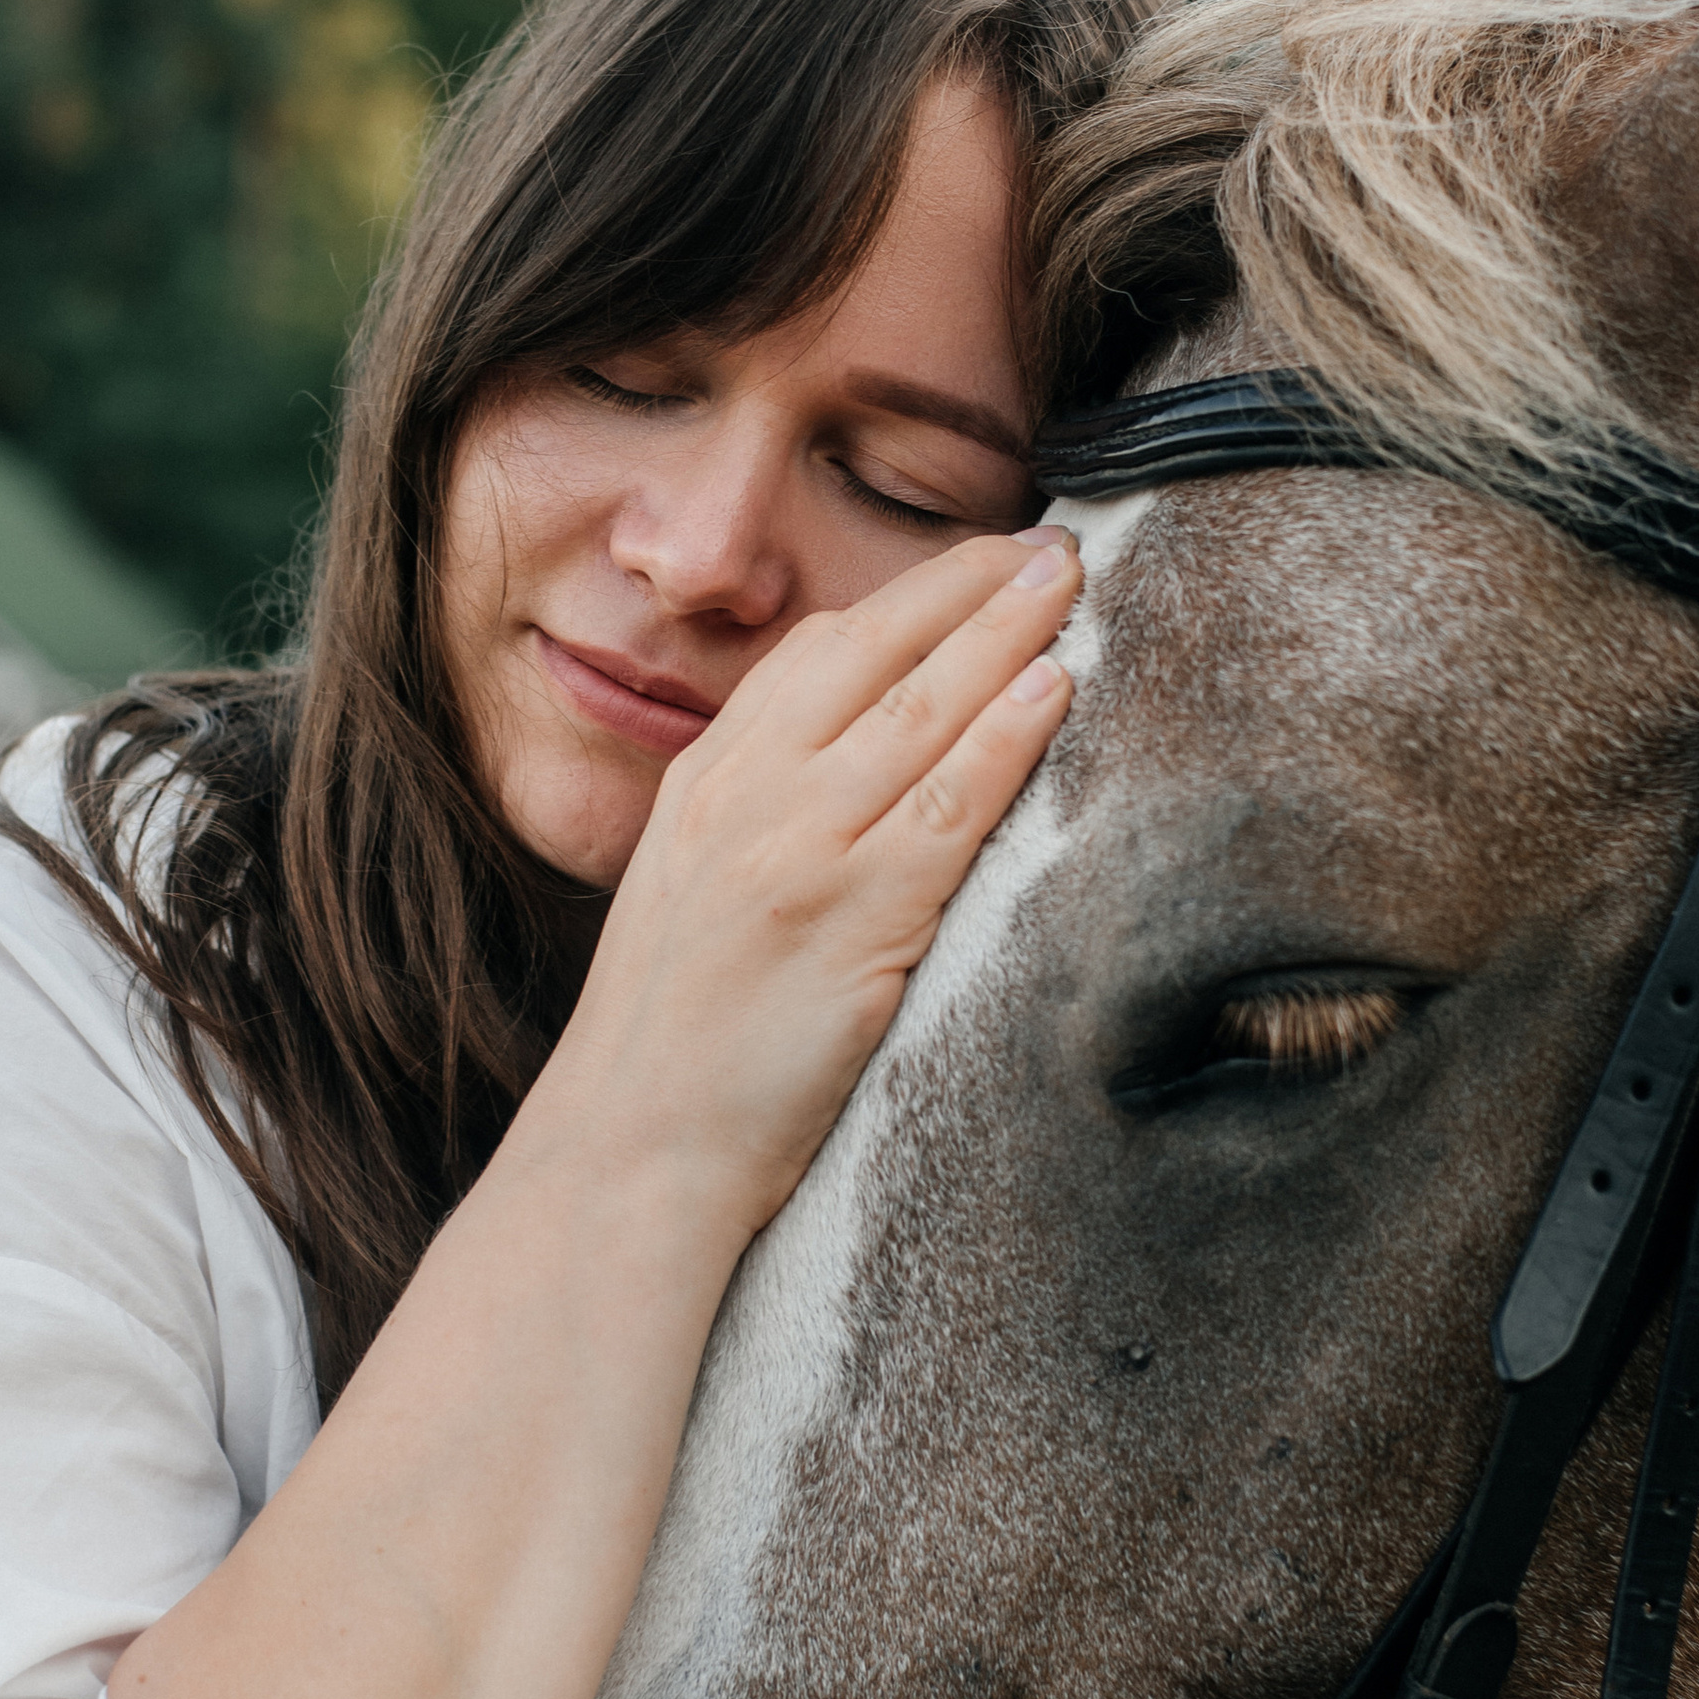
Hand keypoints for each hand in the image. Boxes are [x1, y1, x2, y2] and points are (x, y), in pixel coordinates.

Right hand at [523, 527, 1081, 1239]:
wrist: (627, 1153)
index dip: (903, 600)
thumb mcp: (687, 899)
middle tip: (1048, 546)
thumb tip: (846, 778)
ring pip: (920, 711)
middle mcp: (746, 798)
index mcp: (703, 787)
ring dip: (1006, 635)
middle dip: (968, 585)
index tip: (971, 569)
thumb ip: (755, 822)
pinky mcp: (850, 920)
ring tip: (1072, 585)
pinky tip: (1053, 690)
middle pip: (873, 653)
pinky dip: (1004, 739)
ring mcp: (798, 852)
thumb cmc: (669, 1051)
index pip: (812, 655)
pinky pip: (946, 807)